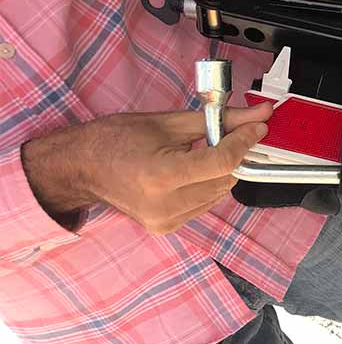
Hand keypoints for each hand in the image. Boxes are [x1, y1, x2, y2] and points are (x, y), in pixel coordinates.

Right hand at [21, 103, 273, 234]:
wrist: (80, 168)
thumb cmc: (116, 139)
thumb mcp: (168, 122)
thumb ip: (218, 120)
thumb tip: (258, 115)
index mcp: (162, 176)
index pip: (222, 162)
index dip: (244, 142)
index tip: (257, 127)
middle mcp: (165, 205)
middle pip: (225, 179)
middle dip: (232, 154)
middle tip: (224, 134)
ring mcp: (166, 220)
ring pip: (220, 193)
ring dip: (220, 171)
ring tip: (196, 154)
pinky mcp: (167, 227)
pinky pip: (205, 205)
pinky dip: (207, 186)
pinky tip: (187, 173)